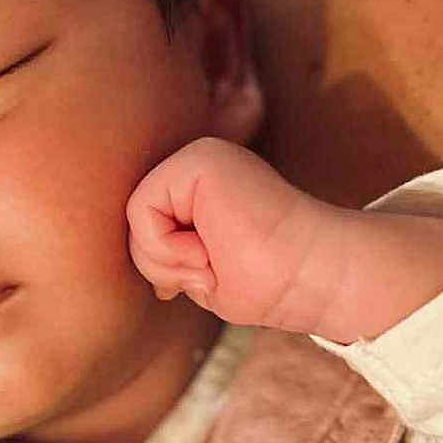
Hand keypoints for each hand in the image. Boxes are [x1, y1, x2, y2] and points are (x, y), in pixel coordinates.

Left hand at [127, 136, 344, 334]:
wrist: (306, 276)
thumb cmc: (267, 285)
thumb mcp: (204, 276)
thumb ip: (175, 262)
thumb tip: (158, 282)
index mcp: (204, 192)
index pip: (147, 231)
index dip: (162, 268)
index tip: (204, 281)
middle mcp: (201, 168)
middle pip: (137, 225)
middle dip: (163, 267)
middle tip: (211, 271)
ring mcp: (201, 157)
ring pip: (136, 218)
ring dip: (169, 260)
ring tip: (213, 259)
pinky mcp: (199, 158)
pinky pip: (141, 209)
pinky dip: (166, 245)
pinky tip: (206, 249)